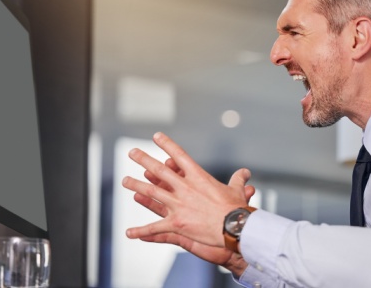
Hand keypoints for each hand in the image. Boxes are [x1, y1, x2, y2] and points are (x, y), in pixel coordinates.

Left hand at [122, 132, 251, 247]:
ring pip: (151, 193)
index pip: (179, 155)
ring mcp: (178, 205)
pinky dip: (141, 231)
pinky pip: (155, 227)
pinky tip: (128, 232)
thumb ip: (238, 180)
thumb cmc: (237, 209)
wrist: (235, 227)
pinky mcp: (176, 223)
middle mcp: (184, 188)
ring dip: (136, 186)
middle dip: (144, 160)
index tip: (156, 136)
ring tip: (125, 181)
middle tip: (132, 152)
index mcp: (198, 177)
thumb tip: (245, 173)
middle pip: (159, 170)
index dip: (167, 144)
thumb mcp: (238, 190)